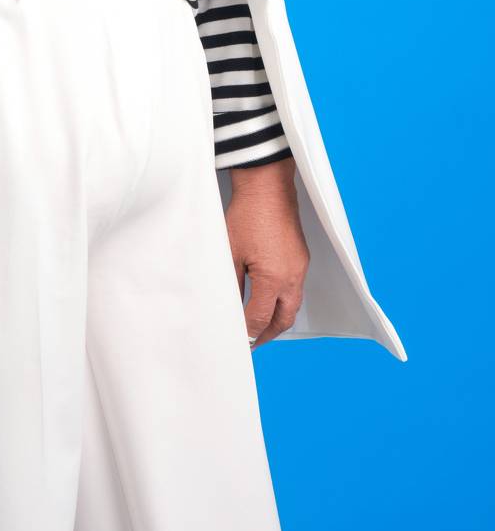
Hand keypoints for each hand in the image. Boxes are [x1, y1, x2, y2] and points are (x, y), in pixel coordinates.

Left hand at [225, 158, 309, 349]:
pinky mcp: (301, 258)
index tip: (237, 342)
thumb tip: (229, 306)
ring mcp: (300, 267)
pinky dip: (282, 301)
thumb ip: (232, 284)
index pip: (259, 318)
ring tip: (259, 326)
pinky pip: (295, 289)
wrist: (268, 187)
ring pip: (292, 306)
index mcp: (273, 278)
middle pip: (283, 319)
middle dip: (266, 334)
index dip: (247, 333)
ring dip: (277, 319)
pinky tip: (268, 300)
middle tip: (251, 343)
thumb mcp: (231, 253)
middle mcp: (292, 277)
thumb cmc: (247, 216)